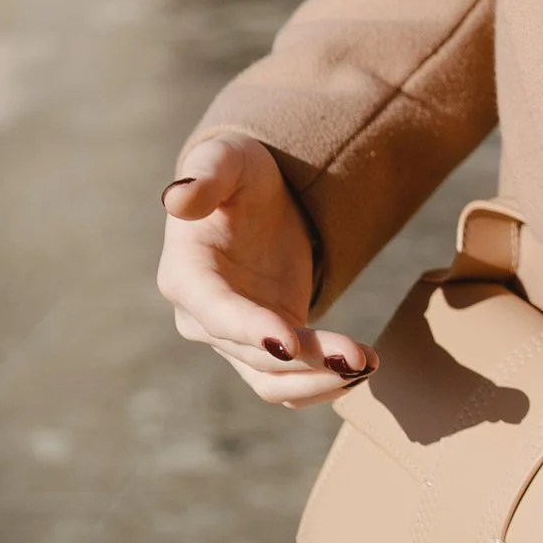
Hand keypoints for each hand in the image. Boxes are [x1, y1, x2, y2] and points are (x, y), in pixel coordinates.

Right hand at [158, 133, 375, 404]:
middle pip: (252, 354)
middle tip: (356, 357)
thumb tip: (176, 198)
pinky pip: (291, 379)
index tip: (288, 341)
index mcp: (186, 275)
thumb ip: (205, 176)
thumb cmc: (236, 172)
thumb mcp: (225, 158)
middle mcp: (203, 318)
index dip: (249, 330)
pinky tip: (361, 369)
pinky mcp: (268, 344)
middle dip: (303, 360)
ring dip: (317, 380)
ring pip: (273, 379)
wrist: (256, 195)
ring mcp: (235, 338)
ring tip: (366, 364)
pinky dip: (322, 383)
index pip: (215, 311)